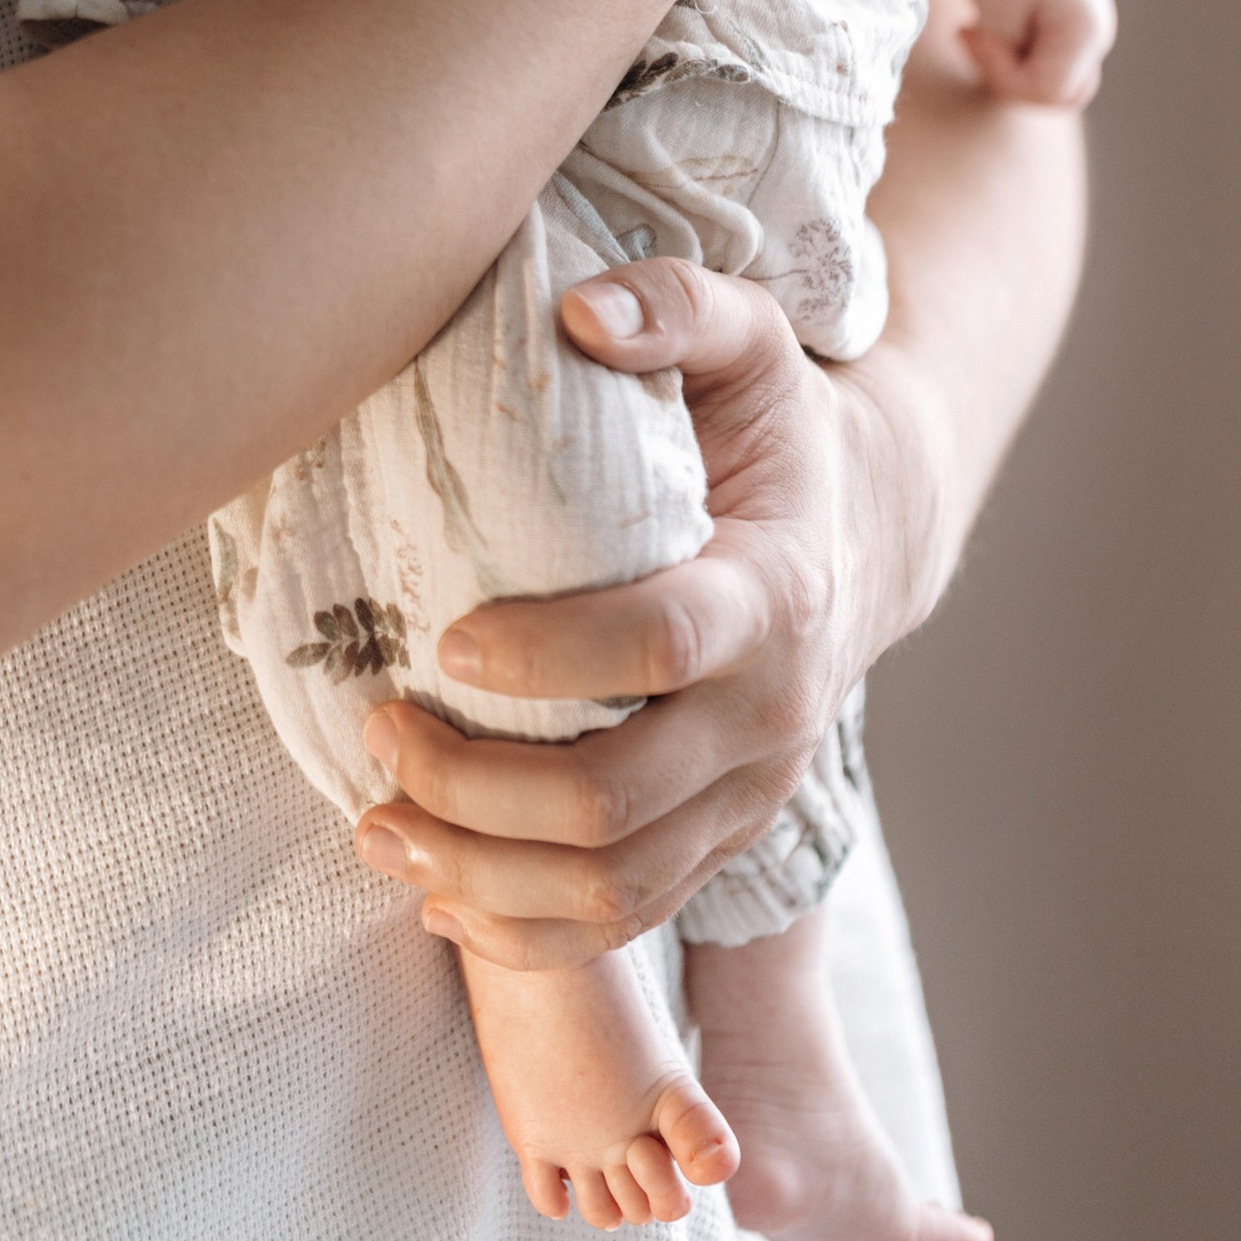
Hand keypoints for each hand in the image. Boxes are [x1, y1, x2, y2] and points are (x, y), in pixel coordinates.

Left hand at [348, 258, 934, 964]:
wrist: (861, 538)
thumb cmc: (774, 428)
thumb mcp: (746, 338)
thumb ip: (674, 305)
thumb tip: (579, 310)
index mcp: (776, 592)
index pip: (661, 646)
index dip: (550, 654)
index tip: (446, 635)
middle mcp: (771, 718)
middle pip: (614, 800)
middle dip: (477, 786)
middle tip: (381, 725)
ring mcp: (748, 797)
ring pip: (612, 891)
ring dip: (481, 877)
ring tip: (378, 825)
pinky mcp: (717, 844)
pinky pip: (622, 926)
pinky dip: (524, 935)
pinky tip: (435, 900)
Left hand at [923, 0, 1115, 108]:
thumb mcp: (998, 3)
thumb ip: (1004, 51)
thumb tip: (1007, 83)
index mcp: (1085, 30)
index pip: (1047, 90)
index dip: (1003, 74)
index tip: (972, 32)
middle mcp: (1097, 38)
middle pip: (1056, 96)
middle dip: (1009, 79)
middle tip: (975, 37)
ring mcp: (1090, 39)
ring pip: (1054, 89)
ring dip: (1012, 73)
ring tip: (983, 35)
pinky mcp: (1074, 37)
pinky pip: (1048, 70)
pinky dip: (1017, 62)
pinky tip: (993, 32)